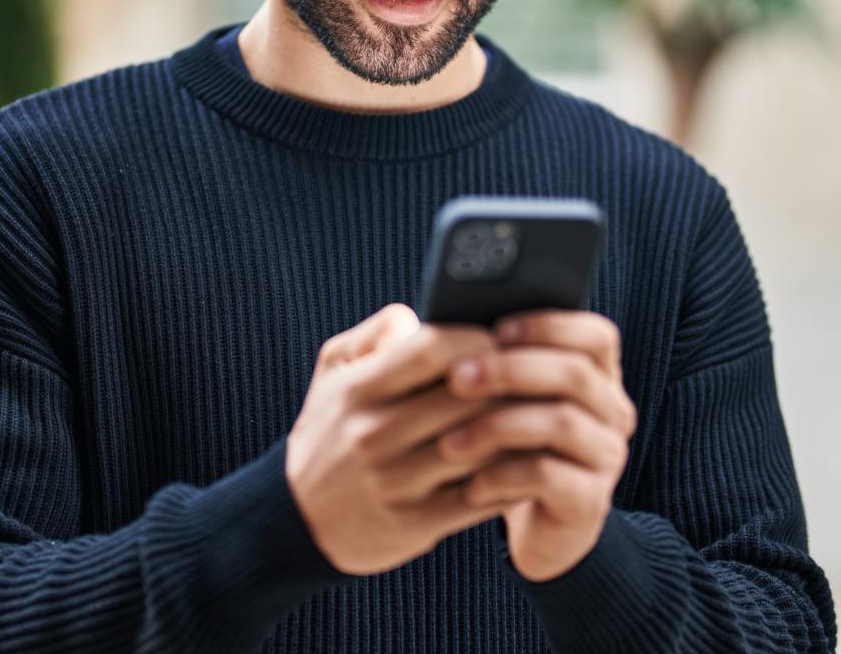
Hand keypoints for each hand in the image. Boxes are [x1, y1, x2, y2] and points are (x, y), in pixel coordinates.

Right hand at [286, 303, 514, 574]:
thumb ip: (375, 333)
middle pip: (468, 397)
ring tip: (542, 413)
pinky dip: (513, 477)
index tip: (500, 339)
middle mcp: (374, 435)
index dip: (478, 338)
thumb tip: (420, 316)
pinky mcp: (414, 524)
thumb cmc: (332, 430)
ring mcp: (395, 482)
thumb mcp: (333, 371)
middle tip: (536, 374)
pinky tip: (529, 460)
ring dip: (519, 429)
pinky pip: (480, 497)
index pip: (433, 349)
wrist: (298, 519)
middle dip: (510, 382)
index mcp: (358, 390)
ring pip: (481, 448)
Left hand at [439, 309, 635, 581]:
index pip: (597, 335)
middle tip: (457, 378)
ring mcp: (606, 457)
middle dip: (511, 370)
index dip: (550, 326)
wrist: (540, 526)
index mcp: (599, 377)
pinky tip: (470, 484)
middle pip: (576, 374)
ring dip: (499, 425)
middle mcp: (613, 412)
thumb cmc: (514, 447)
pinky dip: (503, 476)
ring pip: (563, 423)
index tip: (496, 330)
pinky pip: (548, 476)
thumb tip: (440, 325)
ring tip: (448, 440)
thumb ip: (495, 362)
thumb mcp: (510, 402)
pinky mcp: (590, 501)